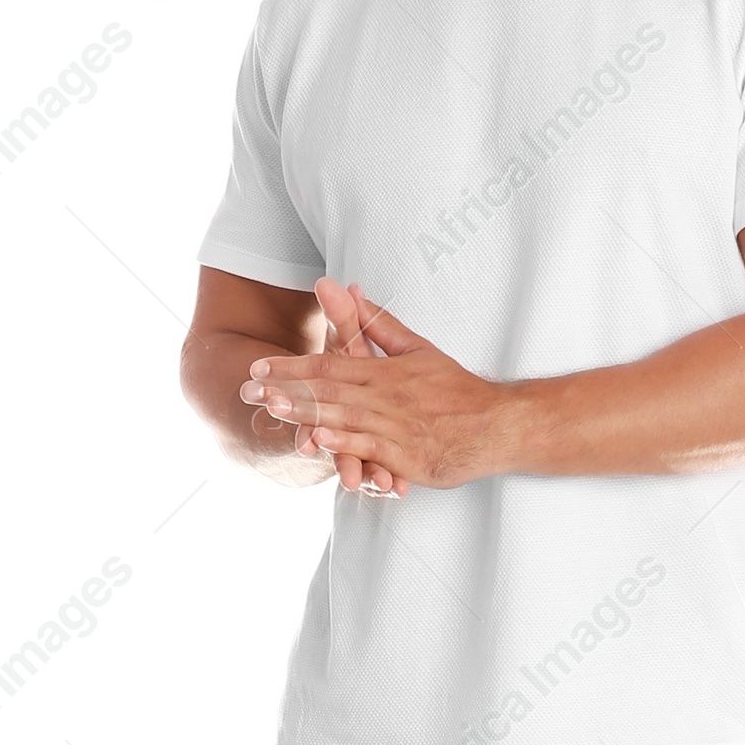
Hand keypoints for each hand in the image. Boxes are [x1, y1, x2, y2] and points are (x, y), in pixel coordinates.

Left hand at [247, 286, 513, 491]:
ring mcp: (395, 427)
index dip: (292, 366)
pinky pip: (370, 446)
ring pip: (343, 416)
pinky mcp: (406, 455)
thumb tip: (350, 288)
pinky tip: (318, 439)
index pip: (329, 364)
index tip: (258, 366)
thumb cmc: (455, 390)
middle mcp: (385, 396)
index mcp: (385, 371)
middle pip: (328, 390)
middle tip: (247, 389)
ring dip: (306, 412)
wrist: (496, 424)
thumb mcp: (418, 350)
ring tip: (272, 409)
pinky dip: (344, 441)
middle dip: (286, 389)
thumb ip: (379, 325)